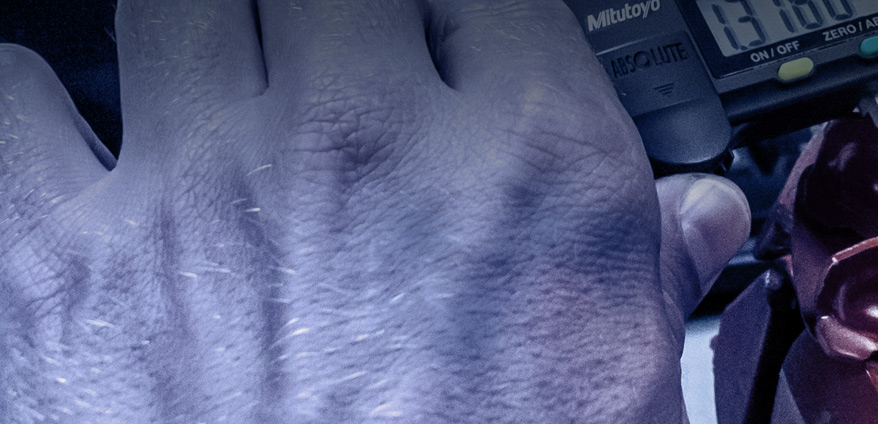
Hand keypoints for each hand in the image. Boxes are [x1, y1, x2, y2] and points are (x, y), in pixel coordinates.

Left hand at [0, 0, 748, 421]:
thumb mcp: (623, 405)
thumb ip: (649, 273)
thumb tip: (691, 212)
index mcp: (529, 171)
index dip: (464, 28)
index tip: (447, 55)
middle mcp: (367, 147)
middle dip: (328, 24)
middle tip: (326, 79)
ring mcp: (200, 195)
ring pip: (175, 5)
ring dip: (192, 48)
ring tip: (207, 109)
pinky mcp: (52, 272)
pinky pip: (11, 102)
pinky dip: (33, 113)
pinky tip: (73, 159)